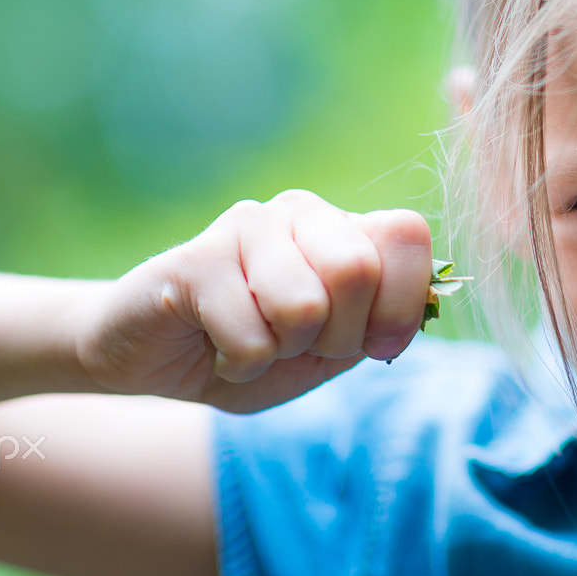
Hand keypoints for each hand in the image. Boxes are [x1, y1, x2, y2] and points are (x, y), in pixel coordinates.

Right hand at [74, 190, 433, 411]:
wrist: (154, 360)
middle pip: (358, 272)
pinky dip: (238, 364)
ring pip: (303, 308)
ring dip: (280, 351)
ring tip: (253, 339)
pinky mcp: (195, 259)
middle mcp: (301, 211)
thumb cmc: (253, 350)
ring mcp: (246, 226)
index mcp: (345, 228)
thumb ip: (380, 324)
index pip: (408, 235)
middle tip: (297, 343)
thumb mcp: (331, 349)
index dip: (401, 305)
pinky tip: (215, 344)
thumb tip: (423, 304)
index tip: (373, 344)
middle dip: (336, 337)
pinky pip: (249, 337)